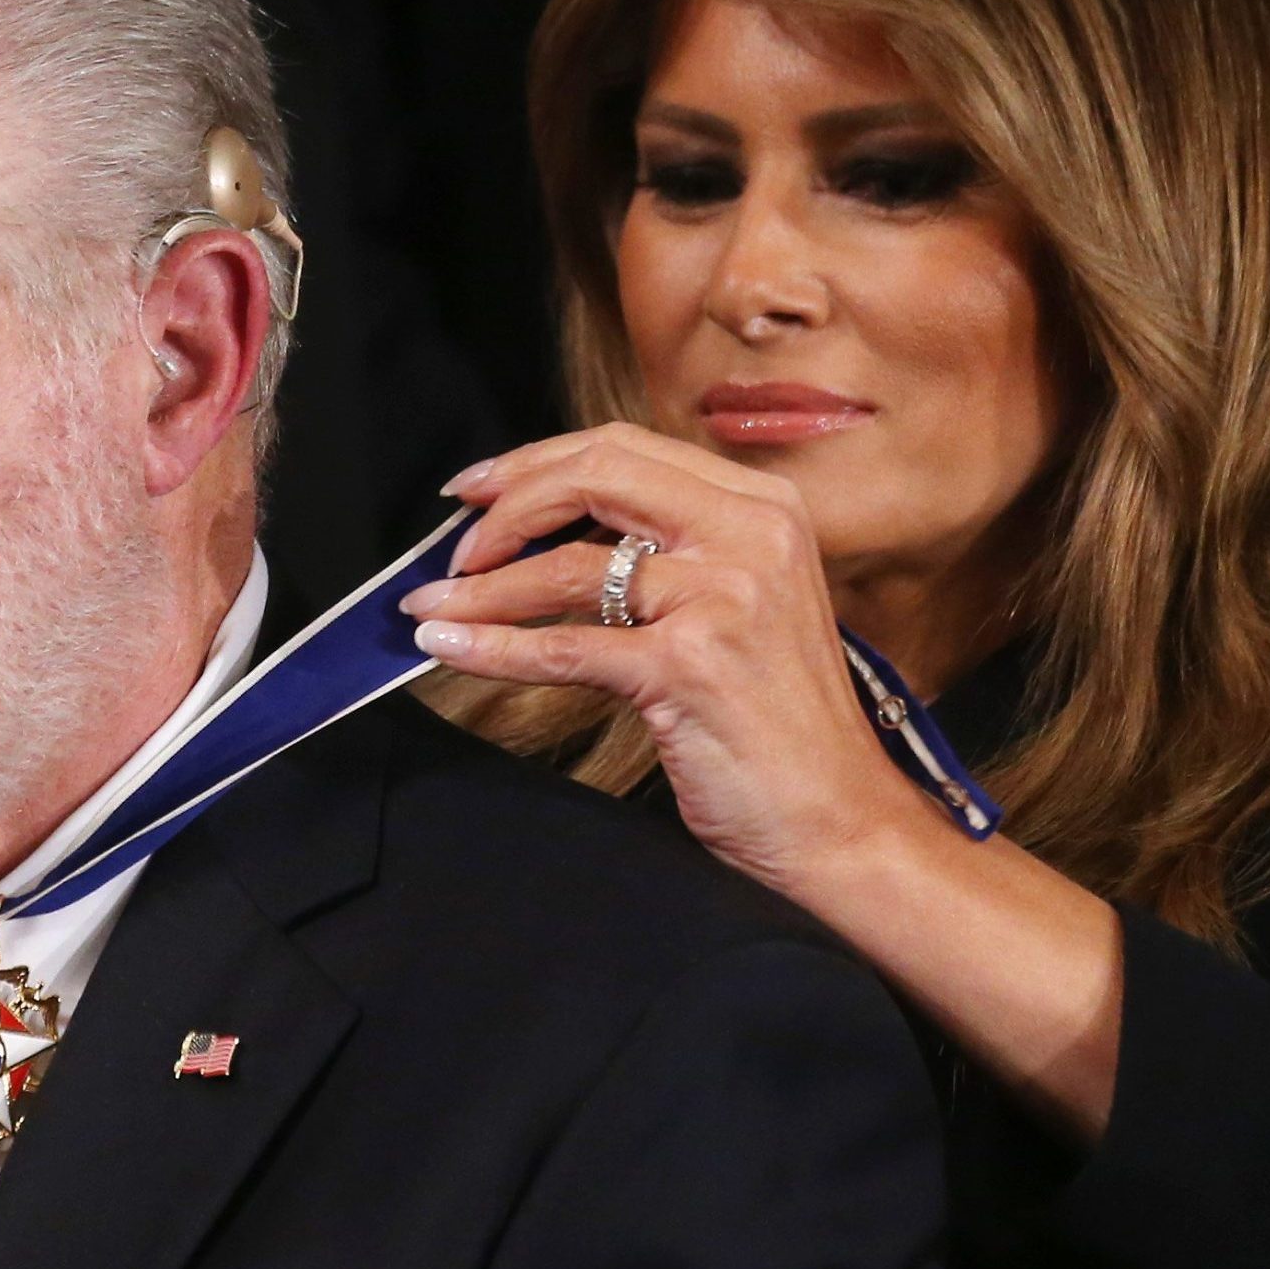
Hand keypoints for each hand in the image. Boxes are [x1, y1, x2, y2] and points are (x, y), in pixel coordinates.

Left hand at [408, 423, 1126, 1140]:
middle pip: (595, 477)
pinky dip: (493, 647)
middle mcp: (750, 534)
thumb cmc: (780, 725)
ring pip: (568, 568)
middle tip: (450, 545)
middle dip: (504, 505)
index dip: (535, 462)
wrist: (842, 820)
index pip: (626, 448)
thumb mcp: (742, 605)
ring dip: (480, 588)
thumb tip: (550, 532)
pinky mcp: (691, 666)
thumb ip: (673, 555)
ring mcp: (723, 597)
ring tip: (427, 604)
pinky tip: (446, 647)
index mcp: (763, 508)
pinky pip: (565, 647)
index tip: (476, 489)